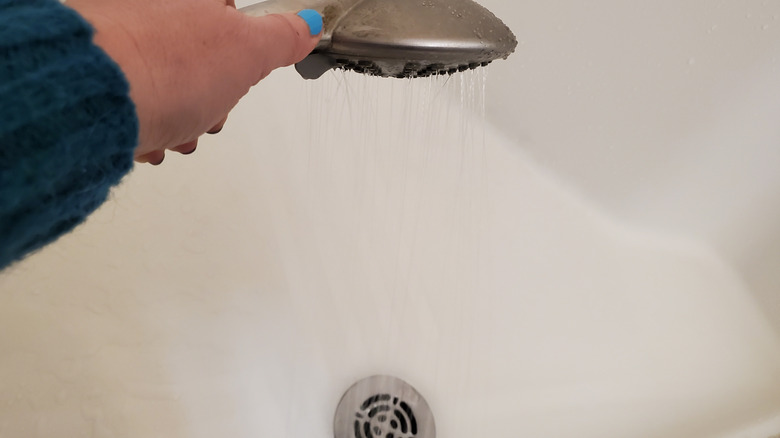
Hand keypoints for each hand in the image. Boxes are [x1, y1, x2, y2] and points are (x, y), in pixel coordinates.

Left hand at [66, 0, 321, 163]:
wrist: (91, 97)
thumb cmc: (165, 69)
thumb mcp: (248, 51)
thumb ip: (281, 37)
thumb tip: (306, 25)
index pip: (228, 17)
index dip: (240, 57)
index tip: (238, 79)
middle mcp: (148, 7)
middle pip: (195, 53)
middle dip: (207, 93)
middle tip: (208, 111)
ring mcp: (116, 34)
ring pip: (161, 77)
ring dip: (176, 113)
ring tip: (174, 132)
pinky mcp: (90, 68)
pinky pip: (126, 93)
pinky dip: (140, 118)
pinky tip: (146, 136)